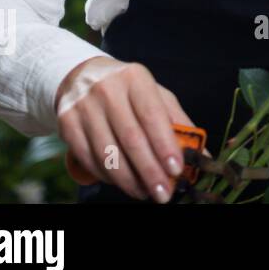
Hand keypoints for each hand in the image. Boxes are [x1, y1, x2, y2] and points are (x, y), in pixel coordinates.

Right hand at [55, 56, 195, 203]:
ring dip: (129, 180)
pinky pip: (89, 159)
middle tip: (162, 193)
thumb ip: (178, 121)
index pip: (152, 115)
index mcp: (135, 78)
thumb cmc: (129, 91)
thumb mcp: (156, 95)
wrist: (81, 76)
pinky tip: (123, 183)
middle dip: (149, 171)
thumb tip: (202, 153)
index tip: (176, 169)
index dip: (164, 145)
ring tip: (145, 192)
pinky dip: (107, 176)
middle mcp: (107, 90)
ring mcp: (83, 107)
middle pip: (130, 138)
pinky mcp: (66, 124)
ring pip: (107, 153)